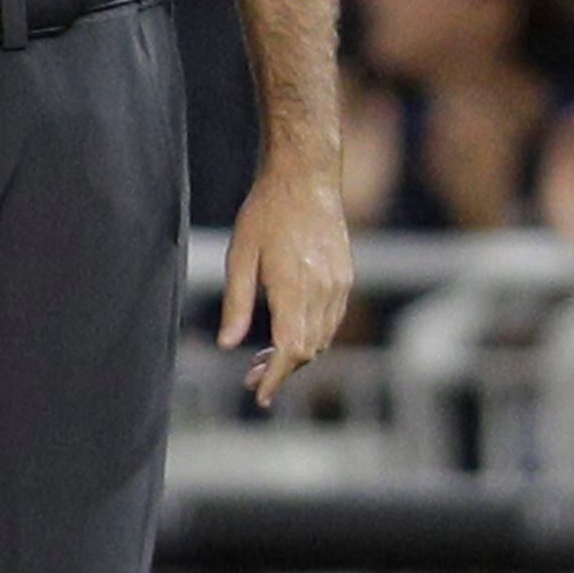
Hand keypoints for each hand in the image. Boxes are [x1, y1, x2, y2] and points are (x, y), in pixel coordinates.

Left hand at [220, 149, 354, 407]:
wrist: (306, 176)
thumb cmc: (266, 211)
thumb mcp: (240, 255)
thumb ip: (236, 303)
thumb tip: (227, 345)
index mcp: (294, 288)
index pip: (290, 350)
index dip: (275, 378)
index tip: (260, 396)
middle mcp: (323, 290)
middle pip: (308, 349)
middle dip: (281, 370)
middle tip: (250, 378)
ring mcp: (339, 283)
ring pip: (323, 337)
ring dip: (297, 354)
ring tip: (265, 358)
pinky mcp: (345, 274)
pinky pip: (332, 318)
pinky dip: (312, 334)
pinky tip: (289, 329)